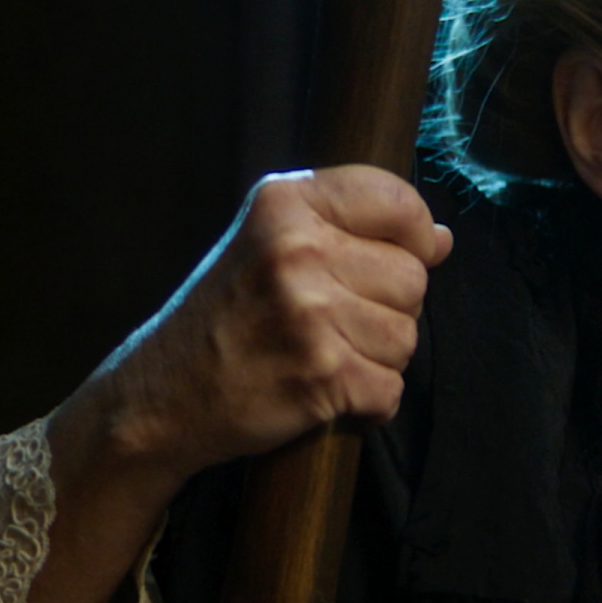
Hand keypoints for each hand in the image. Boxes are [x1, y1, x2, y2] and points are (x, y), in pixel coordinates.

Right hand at [81, 164, 452, 479]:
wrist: (159, 395)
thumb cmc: (228, 316)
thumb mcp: (273, 245)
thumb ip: (356, 232)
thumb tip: (441, 240)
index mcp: (286, 203)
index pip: (397, 200)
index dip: (412, 234)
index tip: (393, 256)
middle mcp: (298, 250)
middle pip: (413, 278)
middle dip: (387, 308)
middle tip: (330, 323)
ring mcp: (309, 313)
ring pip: (407, 337)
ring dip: (377, 358)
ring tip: (321, 356)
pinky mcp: (320, 374)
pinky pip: (391, 389)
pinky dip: (367, 402)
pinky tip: (324, 392)